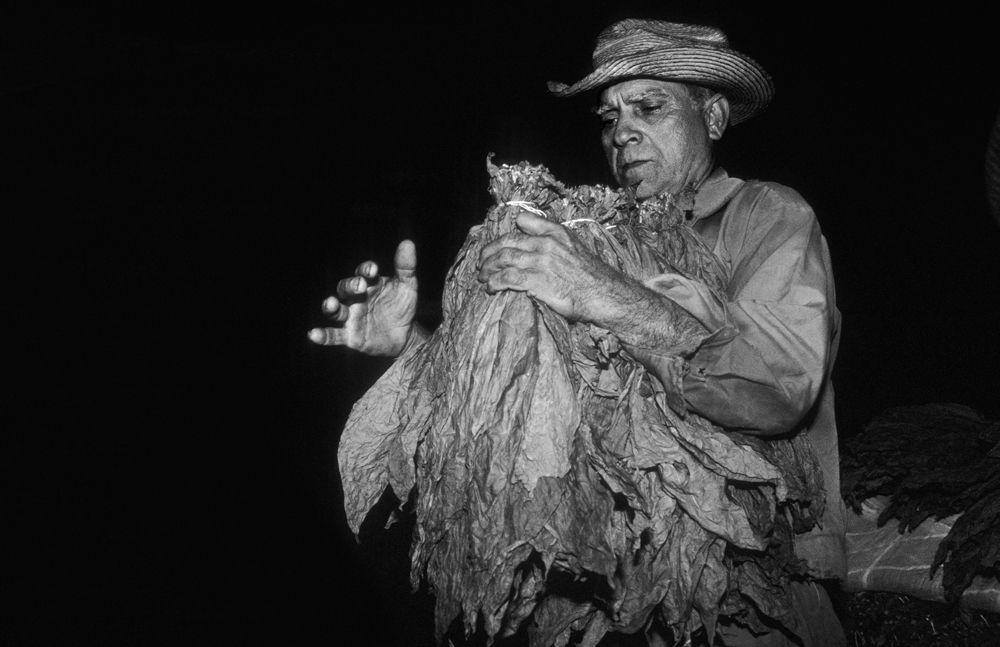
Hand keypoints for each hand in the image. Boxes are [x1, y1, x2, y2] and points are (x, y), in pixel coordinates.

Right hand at [308, 240, 418, 356]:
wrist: (405, 336)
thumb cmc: (402, 307)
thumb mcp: (407, 287)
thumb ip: (406, 267)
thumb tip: (407, 243)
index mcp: (368, 284)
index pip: (363, 273)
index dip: (366, 270)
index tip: (373, 270)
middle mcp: (355, 299)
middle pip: (345, 289)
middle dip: (350, 286)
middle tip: (359, 285)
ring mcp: (350, 317)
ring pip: (335, 311)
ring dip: (330, 307)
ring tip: (330, 303)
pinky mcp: (349, 337)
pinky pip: (333, 335)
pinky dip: (322, 336)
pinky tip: (313, 334)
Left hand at [477, 211, 619, 321]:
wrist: (603, 293)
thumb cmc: (591, 274)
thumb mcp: (575, 246)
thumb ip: (553, 237)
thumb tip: (530, 233)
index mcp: (555, 232)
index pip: (523, 221)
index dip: (506, 232)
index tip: (496, 243)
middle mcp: (546, 243)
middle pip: (506, 243)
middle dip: (489, 253)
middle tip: (482, 263)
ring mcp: (540, 262)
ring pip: (504, 260)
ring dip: (488, 269)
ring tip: (483, 277)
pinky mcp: (536, 281)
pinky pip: (507, 278)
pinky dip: (495, 282)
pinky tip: (491, 287)